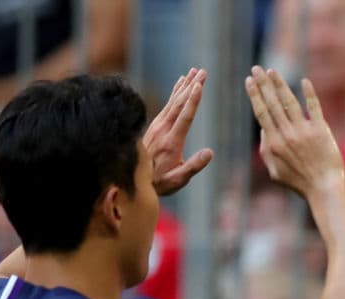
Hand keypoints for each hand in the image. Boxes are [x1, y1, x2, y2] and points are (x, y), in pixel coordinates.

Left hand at [143, 68, 213, 195]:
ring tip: (195, 71)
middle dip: (192, 86)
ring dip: (185, 85)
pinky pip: (168, 104)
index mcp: (171, 141)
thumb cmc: (161, 181)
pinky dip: (176, 92)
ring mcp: (158, 126)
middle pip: (180, 103)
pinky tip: (181, 83)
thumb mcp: (179, 179)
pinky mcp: (155, 125)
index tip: (199, 85)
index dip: (193, 100)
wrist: (135, 179)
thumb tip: (210, 153)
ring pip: (174, 101)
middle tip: (203, 72)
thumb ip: (193, 166)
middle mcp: (163, 129)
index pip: (185, 117)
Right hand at [245, 66, 344, 197]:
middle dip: (263, 83)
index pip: (261, 112)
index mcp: (273, 143)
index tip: (249, 80)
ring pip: (289, 102)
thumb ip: (266, 150)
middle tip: (256, 68)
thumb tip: (263, 130)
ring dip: (280, 84)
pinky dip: (309, 94)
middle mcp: (287, 134)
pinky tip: (304, 82)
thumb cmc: (299, 183)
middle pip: (272, 103)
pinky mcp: (321, 130)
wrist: (324, 188)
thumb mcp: (275, 171)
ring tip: (272, 71)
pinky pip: (314, 107)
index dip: (255, 95)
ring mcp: (304, 131)